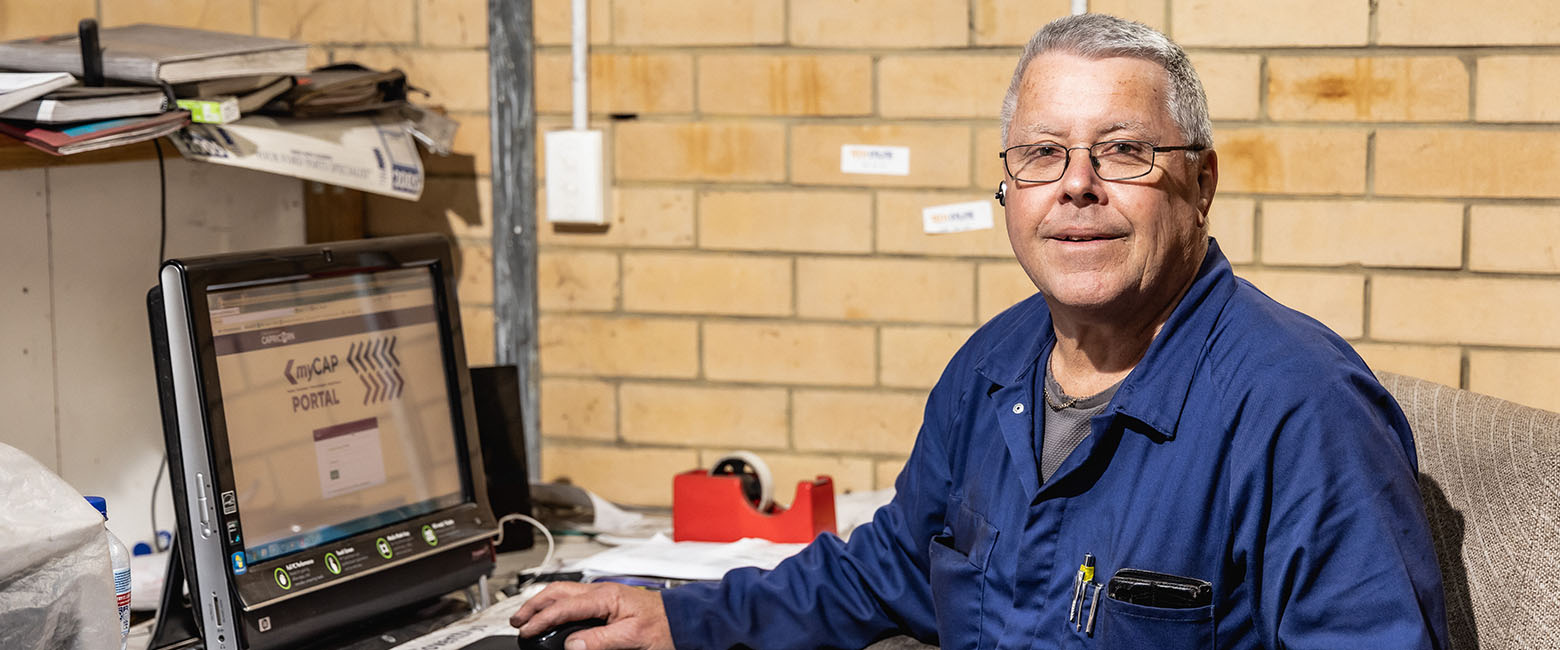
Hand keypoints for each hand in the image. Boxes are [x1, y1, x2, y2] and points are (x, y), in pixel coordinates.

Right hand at [510, 581, 673, 649]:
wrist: (684, 621)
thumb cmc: (665, 625)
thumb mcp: (632, 636)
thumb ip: (600, 639)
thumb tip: (571, 644)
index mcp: (606, 596)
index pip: (565, 606)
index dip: (542, 619)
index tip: (526, 630)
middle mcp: (603, 592)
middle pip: (559, 592)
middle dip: (534, 604)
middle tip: (517, 619)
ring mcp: (604, 596)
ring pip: (565, 594)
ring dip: (544, 603)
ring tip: (528, 617)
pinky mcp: (607, 603)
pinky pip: (575, 600)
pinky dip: (557, 606)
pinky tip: (553, 615)